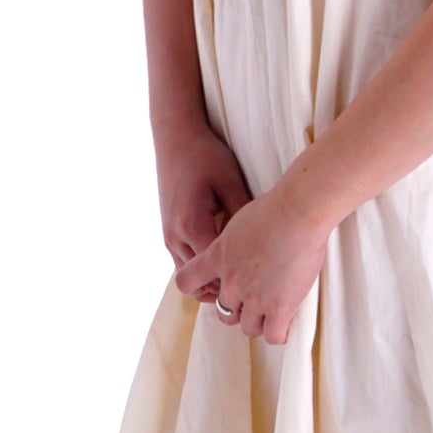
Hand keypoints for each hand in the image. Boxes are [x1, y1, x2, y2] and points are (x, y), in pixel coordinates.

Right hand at [154, 116, 253, 302]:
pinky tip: (227, 266)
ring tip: (244, 284)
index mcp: (191, 225)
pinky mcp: (169, 232)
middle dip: (226, 289)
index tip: (264, 286)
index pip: (215, 271)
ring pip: (190, 276)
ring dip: (213, 283)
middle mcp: (175, 237)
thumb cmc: (206, 157)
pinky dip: (204, 270)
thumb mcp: (230, 182)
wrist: (176, 138)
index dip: (239, 282)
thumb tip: (263, 241)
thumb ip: (243, 214)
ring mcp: (168, 236)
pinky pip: (186, 262)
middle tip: (257, 294)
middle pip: (200, 281)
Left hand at [174, 185, 331, 345]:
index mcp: (218, 257)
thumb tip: (239, 248)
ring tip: (274, 308)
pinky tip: (286, 320)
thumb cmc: (275, 207)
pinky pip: (274, 336)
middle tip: (256, 296)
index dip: (199, 287)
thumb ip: (232, 243)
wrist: (299, 211)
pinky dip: (279, 332)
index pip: (186, 282)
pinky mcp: (279, 308)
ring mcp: (254, 298)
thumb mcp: (240, 220)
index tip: (216, 284)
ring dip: (259, 320)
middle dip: (239, 307)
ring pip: (249, 327)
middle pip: (224, 313)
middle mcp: (231, 282)